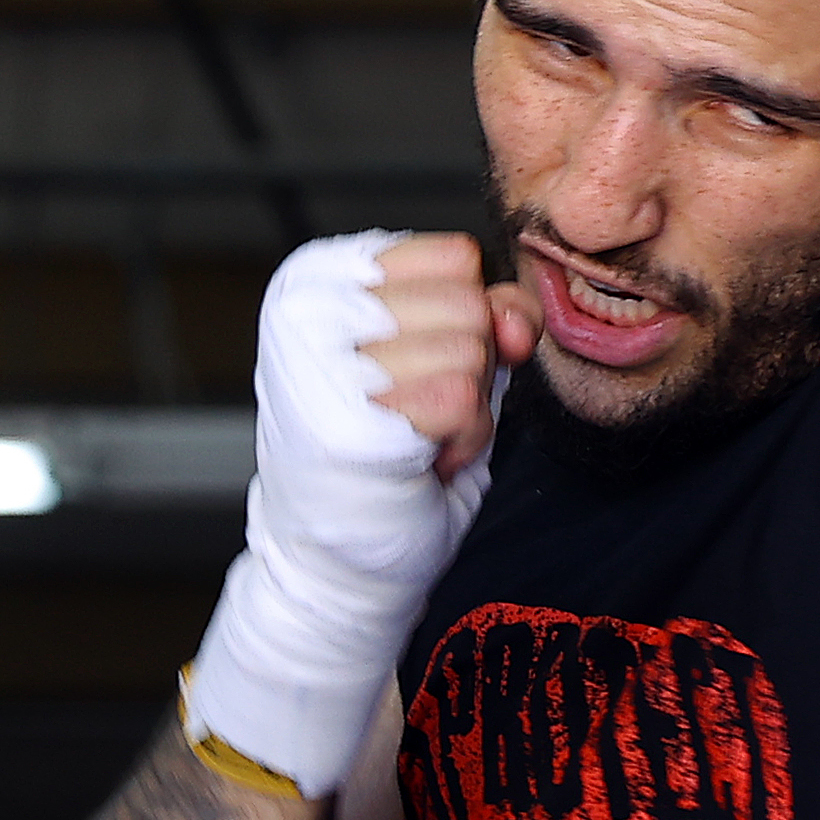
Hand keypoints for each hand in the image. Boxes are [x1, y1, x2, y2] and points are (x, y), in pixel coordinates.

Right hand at [185, 229, 531, 796]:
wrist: (344, 562)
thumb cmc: (396, 452)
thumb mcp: (451, 356)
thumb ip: (492, 313)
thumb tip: (515, 318)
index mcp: (315, 275)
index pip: (454, 256)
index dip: (464, 321)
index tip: (415, 372)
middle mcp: (304, 308)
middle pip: (467, 300)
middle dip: (469, 368)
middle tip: (416, 416)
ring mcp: (320, 362)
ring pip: (471, 352)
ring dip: (467, 412)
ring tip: (414, 441)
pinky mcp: (348, 420)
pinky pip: (465, 402)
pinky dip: (463, 442)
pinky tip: (419, 464)